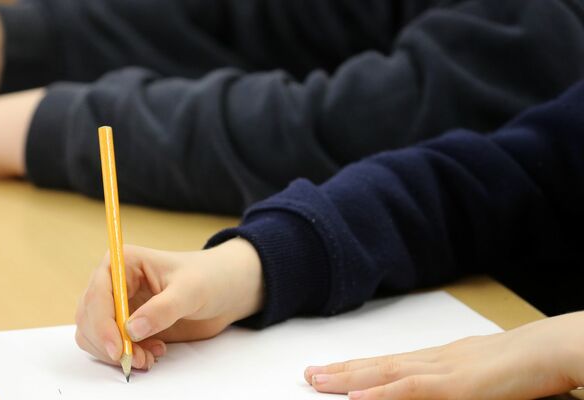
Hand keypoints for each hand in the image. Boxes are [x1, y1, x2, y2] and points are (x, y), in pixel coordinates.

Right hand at [75, 238, 263, 370]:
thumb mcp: (190, 291)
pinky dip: (126, 356)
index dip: (102, 323)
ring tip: (149, 357)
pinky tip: (153, 352)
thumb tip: (130, 330)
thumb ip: (162, 309)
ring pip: (94, 335)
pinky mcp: (125, 325)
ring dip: (116, 353)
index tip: (118, 349)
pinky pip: (110, 346)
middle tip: (138, 359)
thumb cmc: (208, 278)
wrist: (224, 291)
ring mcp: (117, 305)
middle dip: (109, 343)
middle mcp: (113, 282)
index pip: (97, 294)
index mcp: (123, 262)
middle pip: (88, 317)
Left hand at [304, 311, 583, 399]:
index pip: (392, 363)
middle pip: (380, 366)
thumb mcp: (487, 378)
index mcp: (443, 359)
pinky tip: (357, 398)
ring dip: (349, 379)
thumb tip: (445, 389)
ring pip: (386, 375)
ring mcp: (444, 370)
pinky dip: (382, 394)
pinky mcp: (457, 385)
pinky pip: (411, 390)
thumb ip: (459, 385)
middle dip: (342, 371)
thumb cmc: (531, 365)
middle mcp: (436, 360)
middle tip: (309, 373)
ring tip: (317, 380)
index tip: (333, 370)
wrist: (557, 349)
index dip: (360, 368)